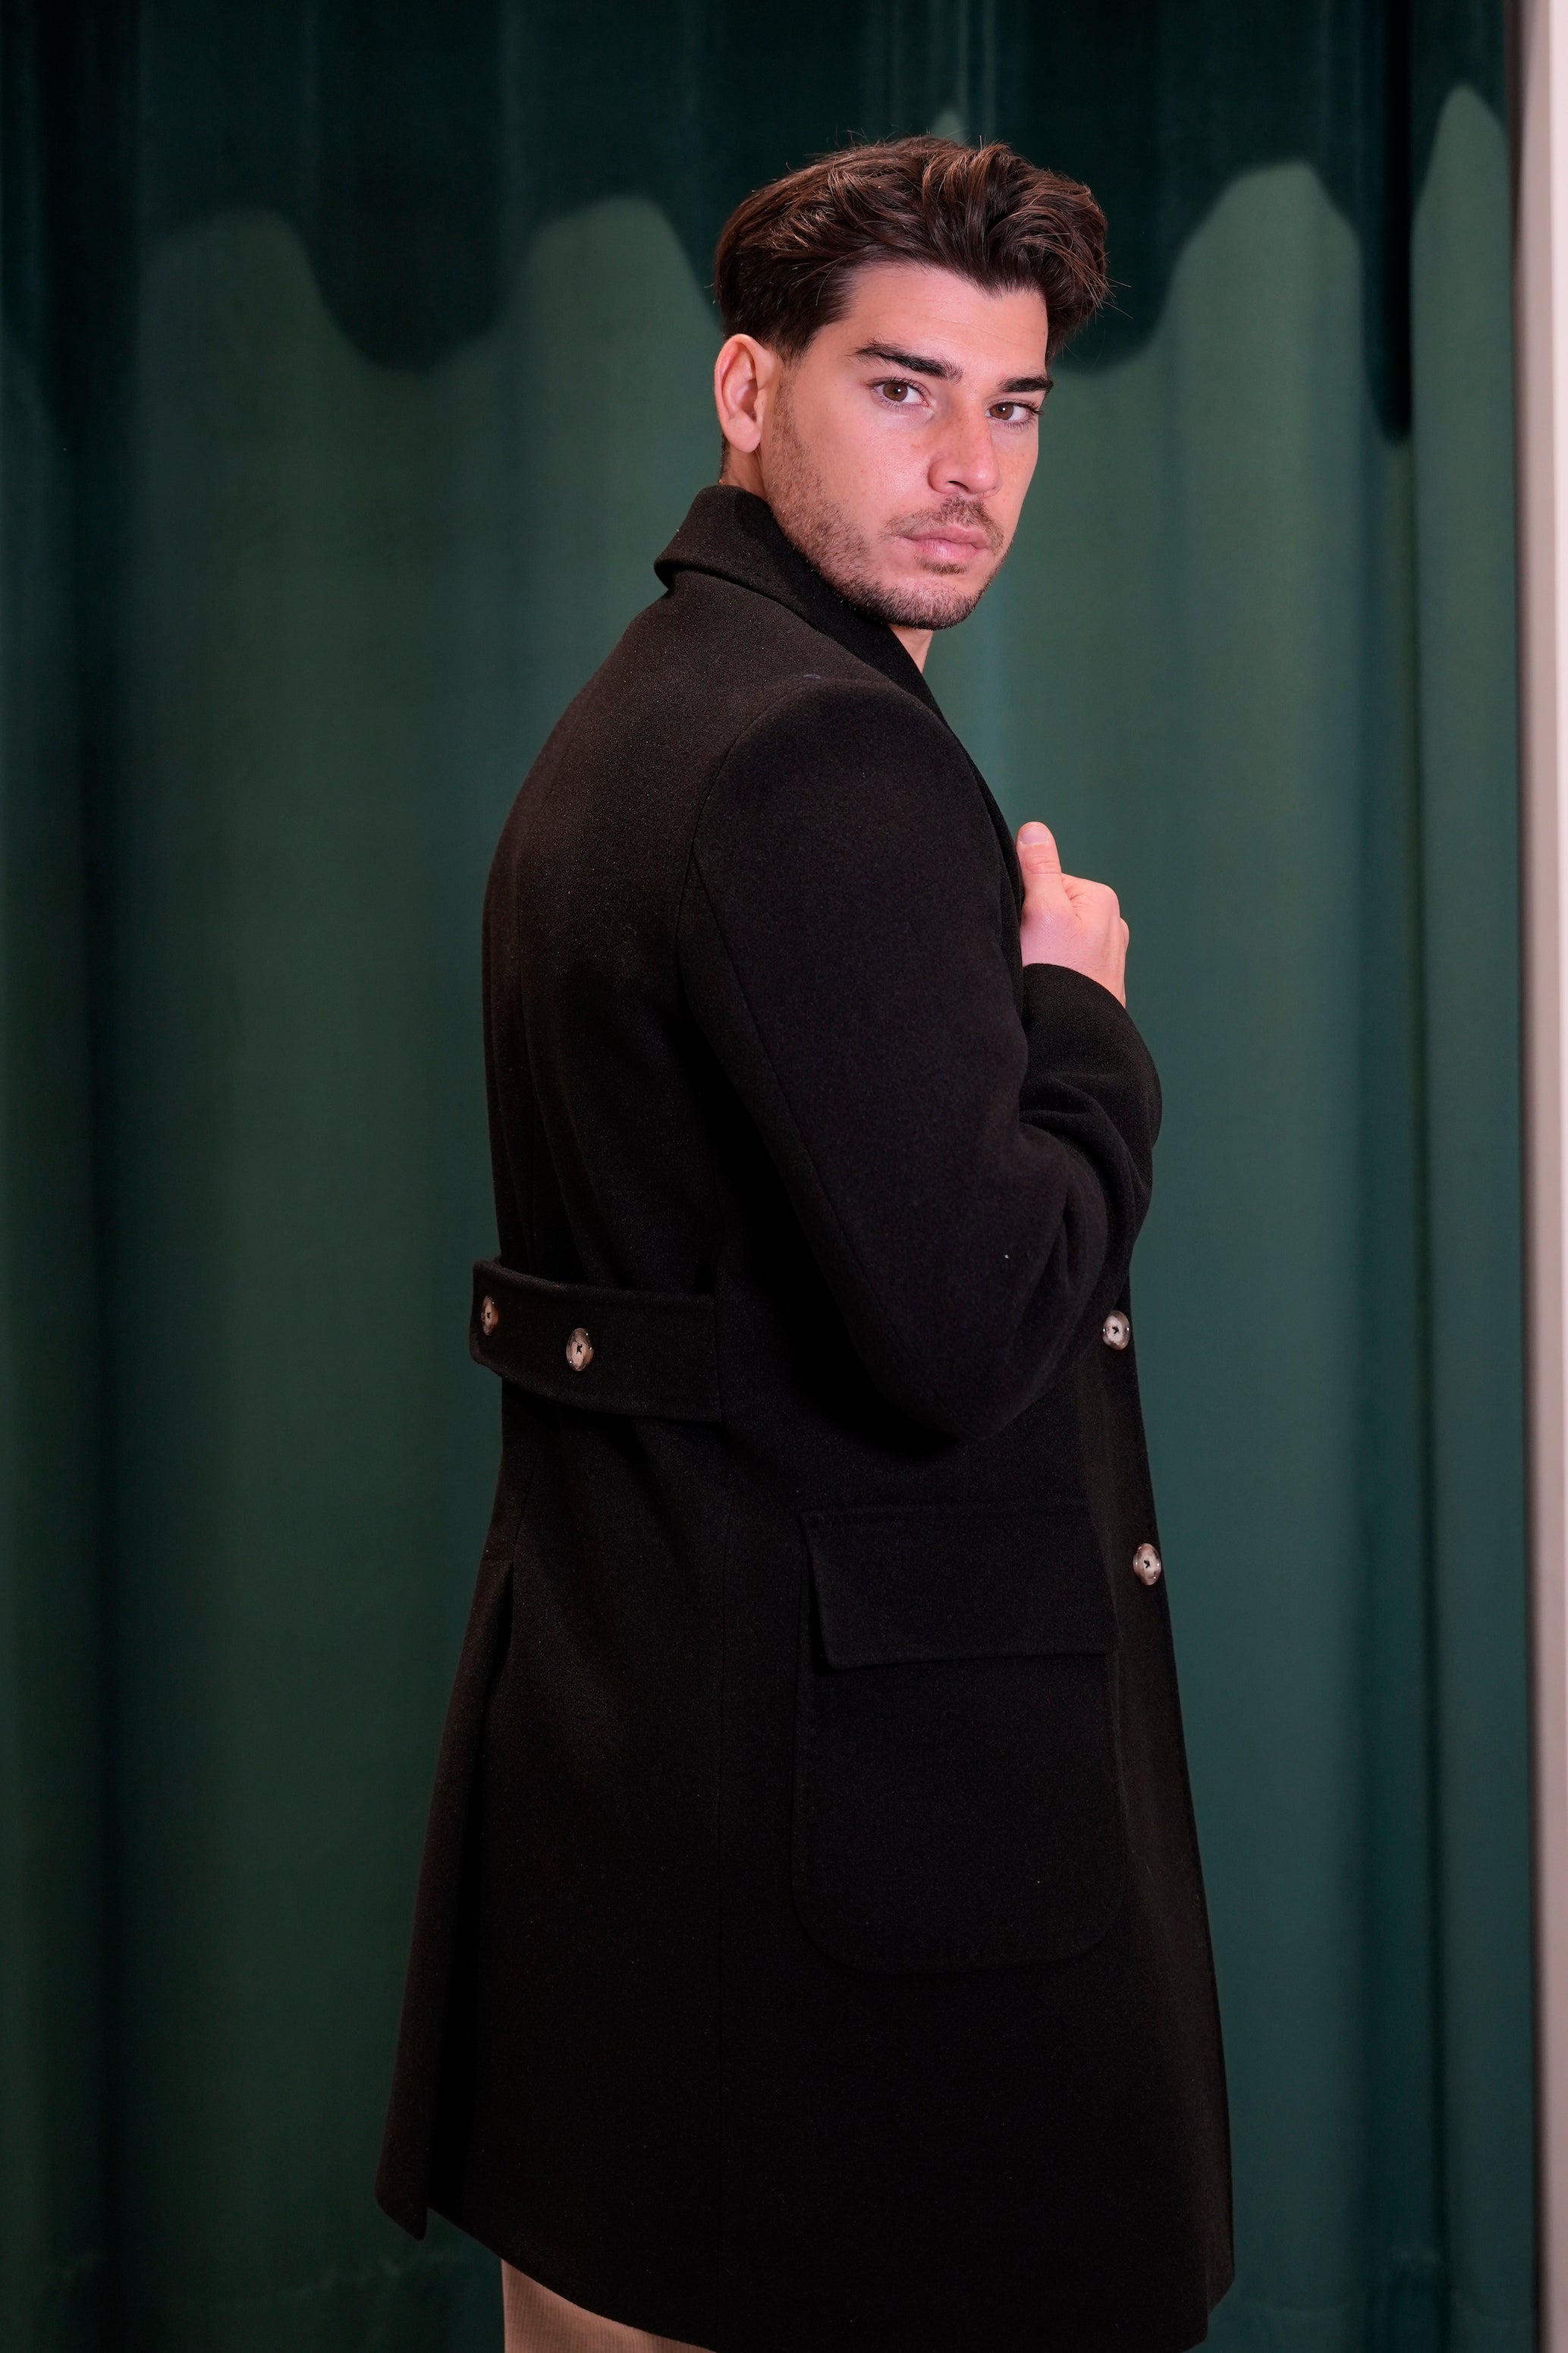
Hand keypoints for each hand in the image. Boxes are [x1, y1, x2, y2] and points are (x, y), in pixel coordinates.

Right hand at [1015, 822, 1128, 1004]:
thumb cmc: (1055, 978)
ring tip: (1038, 975)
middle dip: (1034, 928)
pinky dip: (1053, 974)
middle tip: (1028, 955)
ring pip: (1058, 940)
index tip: (1020, 927)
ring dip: (1042, 954)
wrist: (1072, 1038)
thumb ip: (1039, 868)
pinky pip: (1066, 966)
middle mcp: (1112, 925)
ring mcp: (1108, 957)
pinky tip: (1049, 990)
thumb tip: (1034, 829)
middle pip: (1053, 910)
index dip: (1023, 901)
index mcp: (1100, 899)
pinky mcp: (1098, 984)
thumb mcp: (1041, 912)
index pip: (1046, 881)